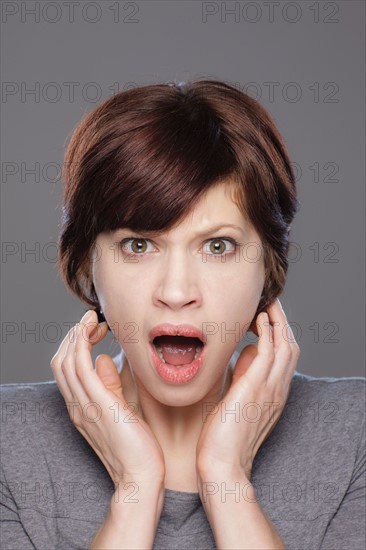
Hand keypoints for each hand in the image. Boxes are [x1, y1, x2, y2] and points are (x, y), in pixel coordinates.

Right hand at [50, 310, 165, 488]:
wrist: (140, 477)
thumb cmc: (137, 446)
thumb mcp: (121, 409)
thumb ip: (110, 385)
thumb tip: (104, 359)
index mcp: (82, 408)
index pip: (66, 369)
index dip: (75, 344)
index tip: (94, 330)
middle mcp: (77, 406)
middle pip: (61, 362)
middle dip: (73, 335)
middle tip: (93, 321)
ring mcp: (85, 406)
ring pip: (66, 361)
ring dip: (76, 334)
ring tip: (91, 320)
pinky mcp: (99, 405)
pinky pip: (81, 368)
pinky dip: (81, 345)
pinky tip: (92, 331)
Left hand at [196, 298, 299, 480]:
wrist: (221, 465)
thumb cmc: (222, 437)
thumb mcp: (237, 401)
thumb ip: (243, 377)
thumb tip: (241, 353)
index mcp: (273, 394)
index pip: (285, 356)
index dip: (279, 334)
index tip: (267, 317)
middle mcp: (277, 390)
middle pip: (290, 346)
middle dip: (283, 322)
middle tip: (271, 303)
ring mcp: (269, 389)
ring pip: (285, 346)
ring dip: (278, 321)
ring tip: (267, 304)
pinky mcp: (255, 388)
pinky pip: (269, 353)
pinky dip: (267, 333)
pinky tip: (259, 320)